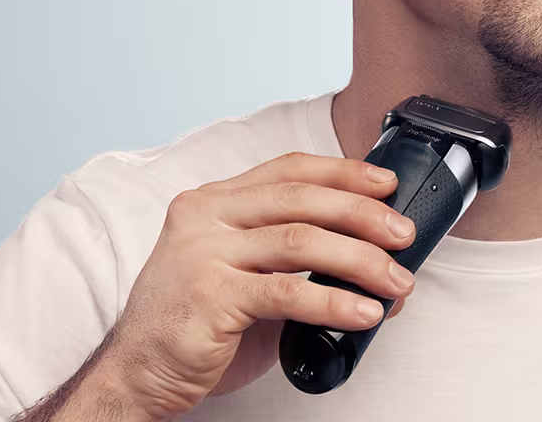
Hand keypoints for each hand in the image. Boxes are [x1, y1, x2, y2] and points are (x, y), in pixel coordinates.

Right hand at [94, 152, 416, 419]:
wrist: (139, 370)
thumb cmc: (193, 324)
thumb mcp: (240, 275)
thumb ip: (289, 261)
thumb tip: (370, 260)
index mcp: (210, 203)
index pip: (286, 171)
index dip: (341, 173)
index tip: (385, 185)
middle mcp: (203, 217)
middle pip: (299, 198)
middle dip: (362, 214)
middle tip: (402, 235)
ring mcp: (202, 253)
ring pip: (300, 241)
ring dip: (359, 261)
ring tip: (396, 281)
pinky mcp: (210, 295)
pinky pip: (286, 293)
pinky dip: (333, 303)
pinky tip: (363, 314)